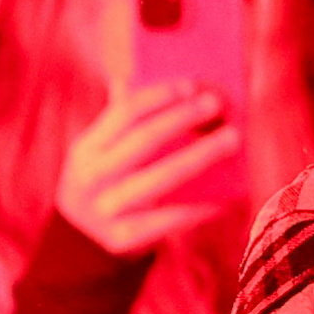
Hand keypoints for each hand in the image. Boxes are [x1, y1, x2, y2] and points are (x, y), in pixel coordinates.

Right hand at [50, 80, 247, 260]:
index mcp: (85, 149)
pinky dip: (201, 205)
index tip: (191, 84)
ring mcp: (107, 209)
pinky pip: (171, 219)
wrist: (79, 239)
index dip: (158, 96)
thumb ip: (119, 118)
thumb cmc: (105, 180)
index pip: (123, 113)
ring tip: (233, 138)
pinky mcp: (124, 239)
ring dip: (202, 155)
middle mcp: (91, 177)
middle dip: (183, 118)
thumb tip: (138, 75)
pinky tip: (226, 194)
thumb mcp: (100, 150)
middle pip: (144, 139)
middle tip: (217, 103)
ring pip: (163, 177)